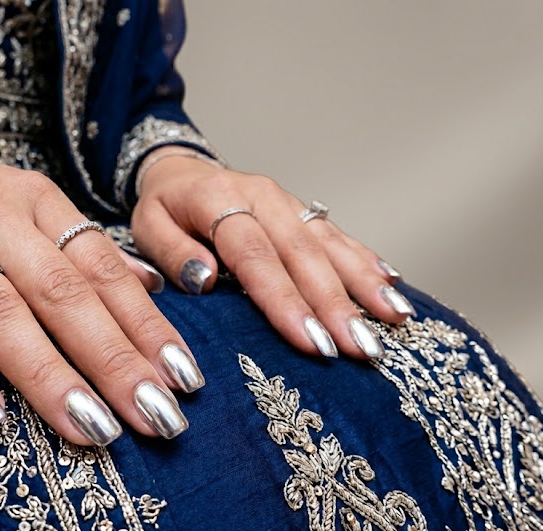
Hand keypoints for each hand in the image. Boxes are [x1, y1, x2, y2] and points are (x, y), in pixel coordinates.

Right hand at [0, 111, 195, 444]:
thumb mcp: (21, 207)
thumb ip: (80, 249)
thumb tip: (154, 287)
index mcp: (36, 200)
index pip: (102, 268)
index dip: (146, 325)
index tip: (185, 379)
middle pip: (62, 291)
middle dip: (115, 359)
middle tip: (156, 416)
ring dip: (48, 372)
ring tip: (92, 427)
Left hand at [131, 148, 414, 358]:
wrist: (180, 170)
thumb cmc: (164, 209)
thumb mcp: (146, 227)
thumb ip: (171, 253)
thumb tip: (204, 279)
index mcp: (219, 200)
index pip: (256, 256)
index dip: (285, 301)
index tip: (311, 342)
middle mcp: (263, 197)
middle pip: (304, 254)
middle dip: (336, 305)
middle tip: (362, 348)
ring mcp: (289, 203)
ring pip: (331, 245)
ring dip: (365, 285)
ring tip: (396, 319)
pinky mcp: (305, 212)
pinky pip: (340, 237)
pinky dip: (367, 263)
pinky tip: (393, 288)